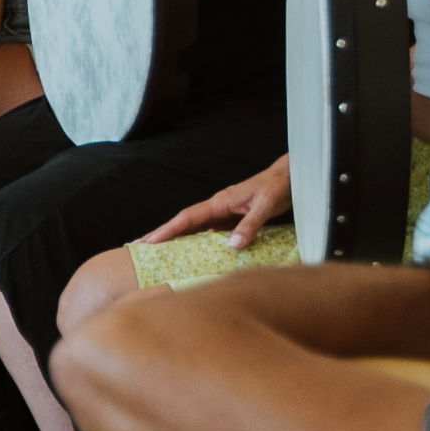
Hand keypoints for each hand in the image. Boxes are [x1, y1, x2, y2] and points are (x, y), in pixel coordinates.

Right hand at [146, 156, 294, 248]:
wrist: (290, 177)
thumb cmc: (277, 187)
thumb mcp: (265, 206)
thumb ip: (249, 225)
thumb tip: (232, 246)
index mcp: (220, 202)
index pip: (187, 218)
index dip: (168, 230)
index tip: (149, 242)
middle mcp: (217, 207)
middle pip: (184, 223)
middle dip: (162, 234)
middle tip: (139, 248)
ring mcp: (223, 213)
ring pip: (194, 228)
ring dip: (176, 239)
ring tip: (158, 253)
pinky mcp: (232, 219)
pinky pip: (209, 232)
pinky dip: (196, 241)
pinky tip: (190, 252)